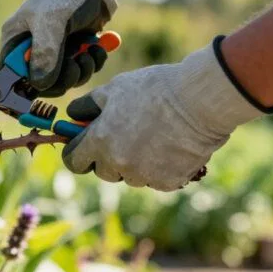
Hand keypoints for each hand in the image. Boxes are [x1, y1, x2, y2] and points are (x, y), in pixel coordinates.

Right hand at [0, 0, 136, 95]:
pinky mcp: (74, 52)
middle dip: (62, 77)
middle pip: (41, 82)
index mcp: (15, 38)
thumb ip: (45, 53)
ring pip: (64, 79)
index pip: (10, 73)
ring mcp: (53, 51)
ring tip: (89, 52)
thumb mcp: (53, 21)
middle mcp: (31, 48)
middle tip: (76, 64)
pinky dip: (92, 63)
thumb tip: (40, 85)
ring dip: (81, 70)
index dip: (24, 85)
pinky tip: (97, 47)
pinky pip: (81, 71)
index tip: (47, 86)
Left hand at [61, 38, 271, 190]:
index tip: (83, 145)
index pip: (74, 161)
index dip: (76, 152)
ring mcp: (144, 176)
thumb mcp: (113, 90)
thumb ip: (87, 106)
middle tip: (123, 135)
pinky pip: (155, 179)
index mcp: (100, 142)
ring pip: (130, 176)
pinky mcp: (168, 182)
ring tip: (152, 135)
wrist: (199, 101)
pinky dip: (159, 168)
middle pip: (102, 171)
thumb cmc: (153, 89)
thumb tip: (73, 116)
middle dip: (107, 157)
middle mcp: (119, 164)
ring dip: (134, 163)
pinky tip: (169, 145)